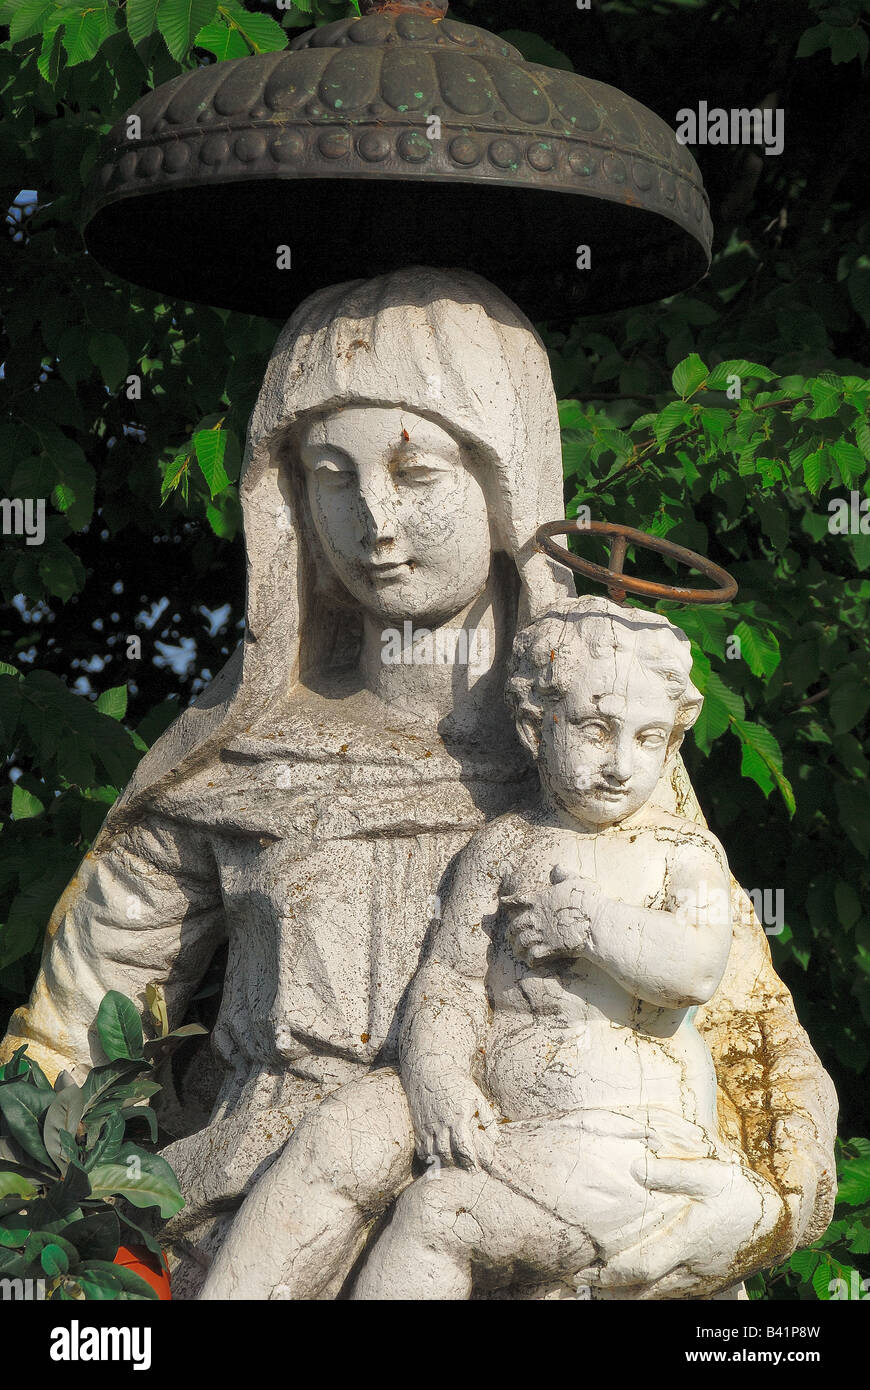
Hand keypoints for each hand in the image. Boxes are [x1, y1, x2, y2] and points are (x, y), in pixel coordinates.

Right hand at [408, 1069, 495, 1171]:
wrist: (431, 1068)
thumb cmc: (457, 1083)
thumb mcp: (477, 1097)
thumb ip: (488, 1119)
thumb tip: (496, 1140)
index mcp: (458, 1117)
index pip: (464, 1147)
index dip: (470, 1161)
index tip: (476, 1168)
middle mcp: (441, 1124)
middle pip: (447, 1155)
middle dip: (457, 1165)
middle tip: (465, 1169)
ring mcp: (427, 1126)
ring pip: (432, 1154)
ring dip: (443, 1163)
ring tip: (452, 1165)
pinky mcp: (417, 1126)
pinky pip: (421, 1149)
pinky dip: (428, 1158)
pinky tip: (436, 1159)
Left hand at [502, 865, 601, 965]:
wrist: (598, 923)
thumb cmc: (590, 901)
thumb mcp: (577, 881)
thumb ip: (564, 874)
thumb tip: (557, 867)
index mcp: (540, 900)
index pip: (518, 900)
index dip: (509, 902)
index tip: (503, 903)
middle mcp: (537, 917)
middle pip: (515, 925)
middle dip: (511, 931)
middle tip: (509, 935)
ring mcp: (542, 934)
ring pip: (521, 942)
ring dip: (518, 947)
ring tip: (518, 950)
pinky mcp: (550, 949)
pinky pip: (533, 955)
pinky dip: (530, 959)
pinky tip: (531, 960)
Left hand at [581, 1155, 786, 1299]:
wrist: (780, 1221)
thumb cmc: (741, 1195)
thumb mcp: (709, 1175)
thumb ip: (672, 1173)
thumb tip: (635, 1167)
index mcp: (687, 1242)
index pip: (640, 1267)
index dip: (609, 1272)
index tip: (585, 1267)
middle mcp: (692, 1268)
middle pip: (644, 1290)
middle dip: (613, 1289)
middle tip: (586, 1281)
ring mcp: (702, 1279)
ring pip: (660, 1298)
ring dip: (631, 1296)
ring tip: (605, 1290)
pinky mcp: (712, 1283)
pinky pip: (678, 1298)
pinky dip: (655, 1298)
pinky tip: (643, 1291)